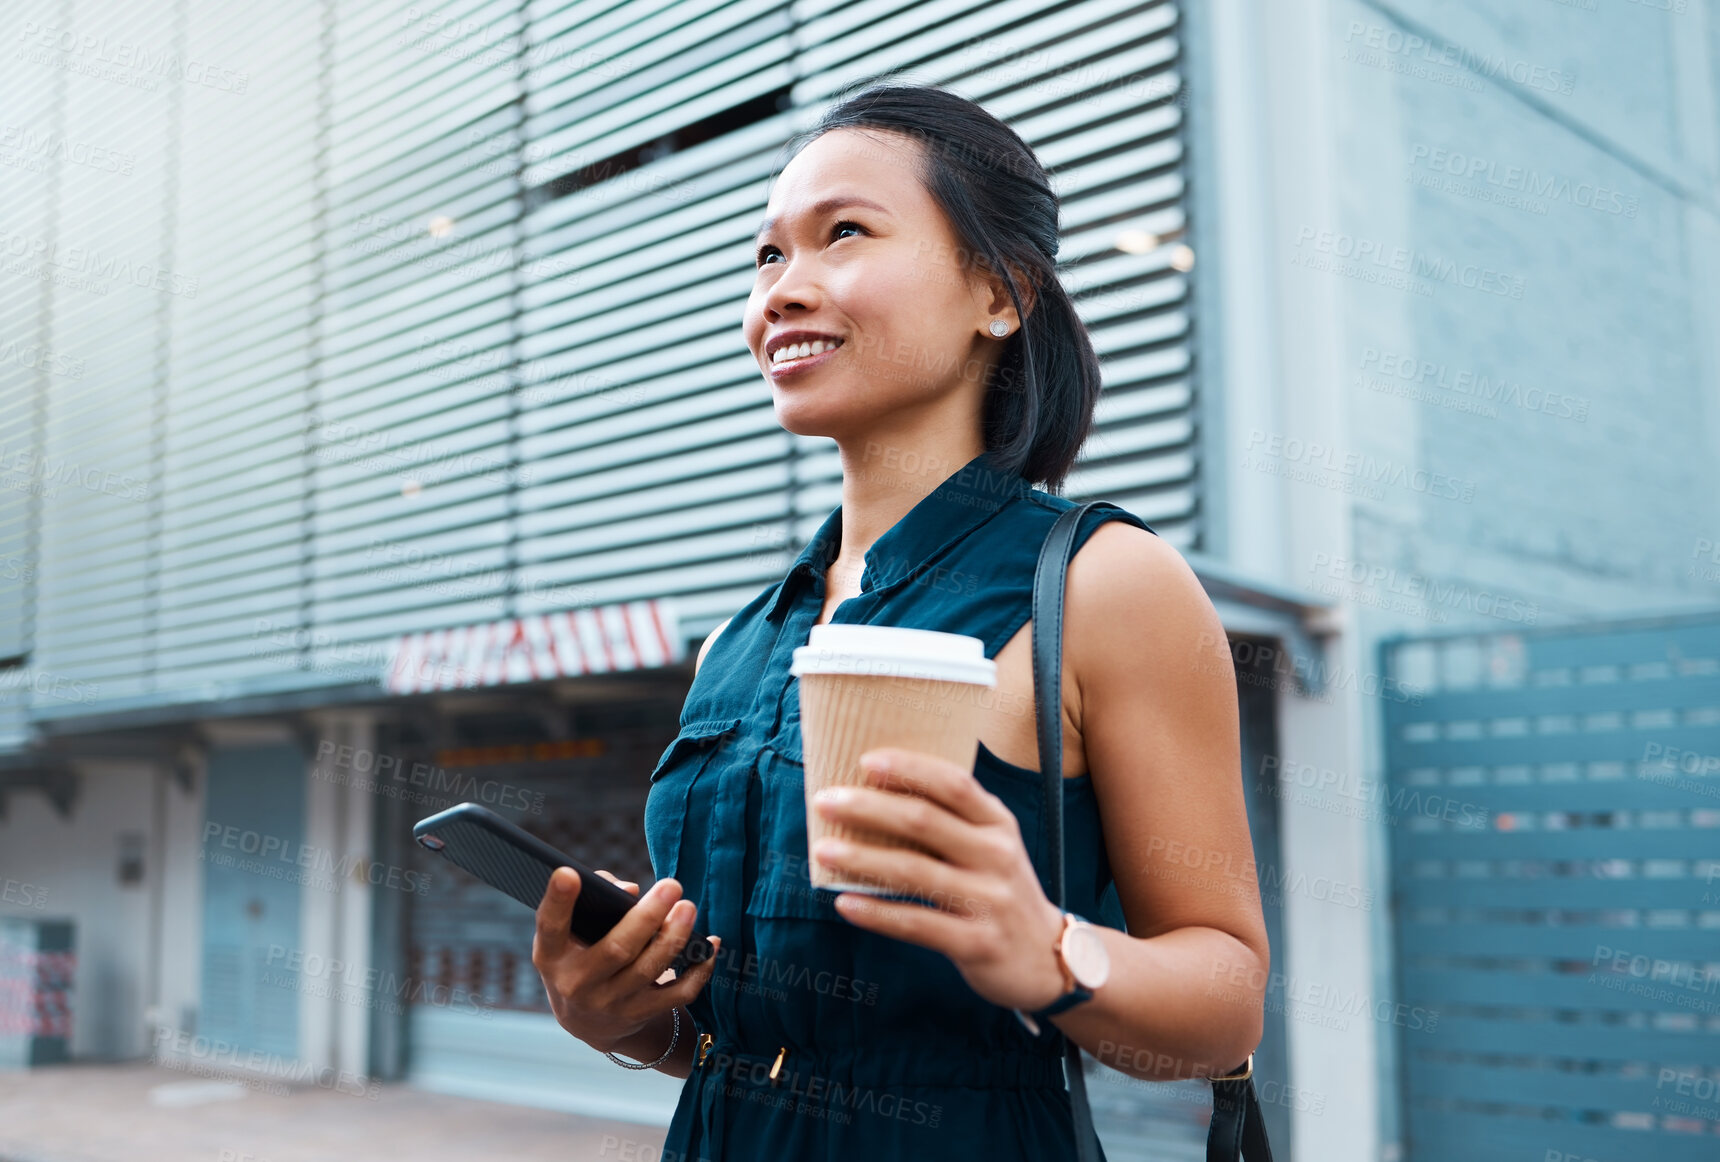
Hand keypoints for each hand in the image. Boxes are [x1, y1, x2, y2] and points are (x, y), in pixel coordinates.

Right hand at [531, 868, 720, 1054]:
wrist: (585, 1020)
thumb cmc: (579, 956)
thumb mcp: (570, 935)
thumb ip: (595, 902)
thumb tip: (630, 891)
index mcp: (552, 955)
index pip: (550, 926)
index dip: (558, 901)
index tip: (568, 873)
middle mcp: (577, 983)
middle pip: (617, 949)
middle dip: (647, 916)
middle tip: (672, 885)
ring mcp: (610, 1003)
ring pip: (649, 969)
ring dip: (675, 937)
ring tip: (688, 908)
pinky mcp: (640, 1015)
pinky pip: (678, 994)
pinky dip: (700, 970)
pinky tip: (710, 945)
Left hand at [810, 746, 1070, 1013]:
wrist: (1048, 959)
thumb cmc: (1000, 891)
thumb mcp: (992, 847)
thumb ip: (951, 822)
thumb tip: (876, 796)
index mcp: (998, 824)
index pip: (953, 783)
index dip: (909, 768)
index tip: (865, 760)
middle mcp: (997, 855)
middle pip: (924, 821)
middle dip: (868, 807)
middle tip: (825, 801)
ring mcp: (989, 900)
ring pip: (914, 871)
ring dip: (862, 859)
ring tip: (822, 851)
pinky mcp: (977, 943)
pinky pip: (917, 924)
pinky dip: (877, 913)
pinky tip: (844, 904)